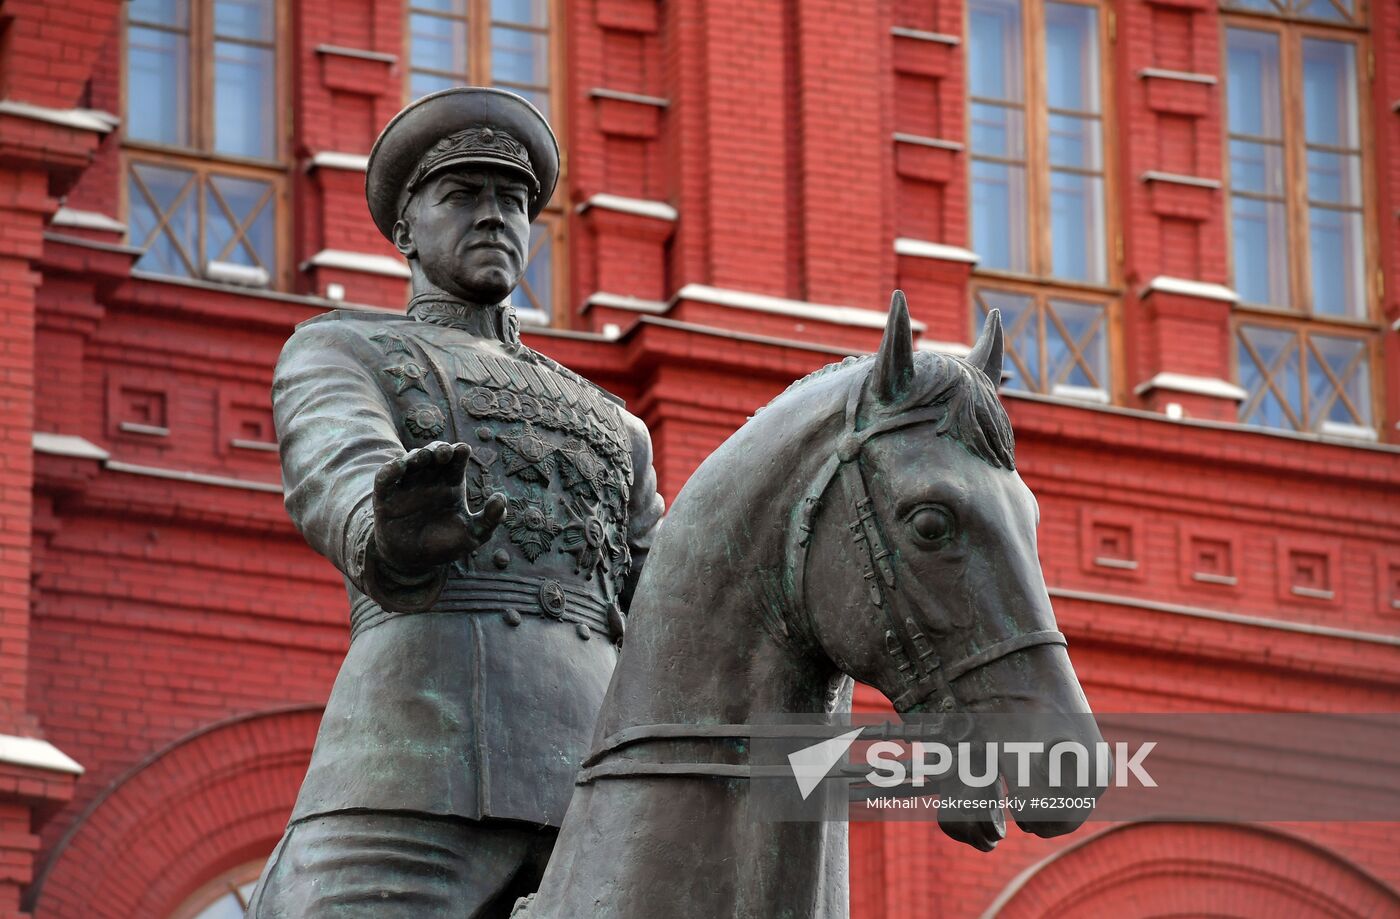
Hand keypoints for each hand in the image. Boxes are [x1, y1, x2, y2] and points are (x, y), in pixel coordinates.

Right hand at [373, 441, 506, 572]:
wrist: (414, 562)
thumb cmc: (445, 544)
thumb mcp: (473, 535)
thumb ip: (490, 519)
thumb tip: (501, 498)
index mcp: (451, 483)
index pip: (456, 459)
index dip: (459, 451)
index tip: (463, 451)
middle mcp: (429, 479)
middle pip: (434, 454)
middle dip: (439, 448)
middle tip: (444, 453)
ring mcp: (407, 485)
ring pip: (410, 460)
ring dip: (416, 455)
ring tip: (423, 457)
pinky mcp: (386, 497)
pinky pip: (385, 478)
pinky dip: (390, 469)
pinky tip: (399, 466)